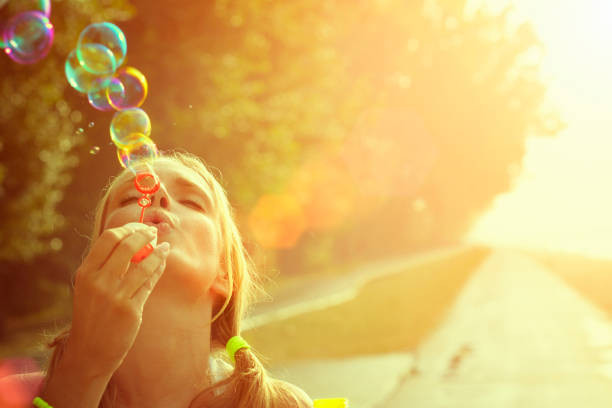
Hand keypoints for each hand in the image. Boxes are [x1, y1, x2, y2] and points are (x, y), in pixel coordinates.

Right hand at [66, 223, 169, 375]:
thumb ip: (107, 265)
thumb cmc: (93, 314)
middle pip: (127, 245)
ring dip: (157, 251)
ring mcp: (114, 296)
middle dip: (145, 234)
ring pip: (143, 263)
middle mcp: (98, 281)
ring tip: (164, 246)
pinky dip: (158, 268)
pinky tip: (162, 262)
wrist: (90, 351)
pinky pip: (149, 281)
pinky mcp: (130, 309)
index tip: (140, 227)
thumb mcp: (90, 287)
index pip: (109, 238)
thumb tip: (134, 240)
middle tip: (155, 232)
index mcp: (85, 272)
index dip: (129, 228)